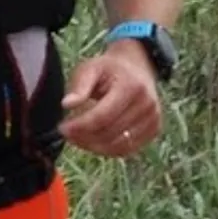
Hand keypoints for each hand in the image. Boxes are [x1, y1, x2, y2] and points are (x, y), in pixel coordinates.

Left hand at [61, 41, 162, 159]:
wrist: (137, 68)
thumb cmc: (109, 69)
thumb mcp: (90, 68)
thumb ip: (79, 86)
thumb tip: (67, 104)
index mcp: (131, 86)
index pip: (102, 116)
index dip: (80, 126)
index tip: (62, 128)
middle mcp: (147, 104)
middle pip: (110, 133)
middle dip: (84, 138)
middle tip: (67, 134)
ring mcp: (153, 119)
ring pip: (118, 146)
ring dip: (94, 147)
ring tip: (79, 138)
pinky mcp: (154, 130)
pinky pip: (128, 150)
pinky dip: (108, 150)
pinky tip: (94, 141)